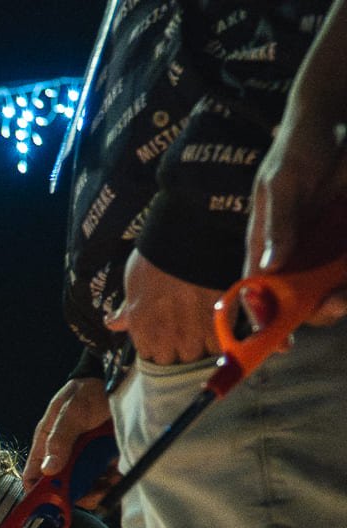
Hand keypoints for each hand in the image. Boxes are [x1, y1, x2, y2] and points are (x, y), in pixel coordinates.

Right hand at [23, 377, 115, 504]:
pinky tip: (118, 474)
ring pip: (85, 486)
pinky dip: (112, 481)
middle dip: (76, 494)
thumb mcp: (70, 413)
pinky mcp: (103, 459)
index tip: (48, 504)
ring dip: (97, 488)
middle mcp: (63, 456)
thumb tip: (48, 469)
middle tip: (93, 491)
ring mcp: (84, 459)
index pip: (33, 476)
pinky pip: (105, 479)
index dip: (36, 493)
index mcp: (46, 446)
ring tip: (110, 481)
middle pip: (62, 487)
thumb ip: (59, 439)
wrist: (116, 381)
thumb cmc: (85, 393)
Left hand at [105, 249, 221, 363]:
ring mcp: (194, 333)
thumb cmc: (157, 258)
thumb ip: (128, 310)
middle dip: (177, 353)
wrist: (190, 240)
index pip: (148, 356)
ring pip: (197, 358)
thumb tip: (112, 322)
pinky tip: (218, 329)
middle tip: (184, 338)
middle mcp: (166, 337)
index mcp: (142, 328)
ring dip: (199, 349)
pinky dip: (219, 340)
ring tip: (202, 336)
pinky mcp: (220, 325)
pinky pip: (219, 345)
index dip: (157, 350)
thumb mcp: (134, 283)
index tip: (164, 342)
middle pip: (172, 362)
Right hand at [245, 92, 346, 324]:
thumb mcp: (284, 183)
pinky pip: (343, 266)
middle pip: (295, 297)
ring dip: (338, 296)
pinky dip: (345, 275)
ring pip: (326, 287)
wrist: (335, 118)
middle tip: (335, 302)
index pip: (256, 291)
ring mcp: (320, 246)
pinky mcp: (342, 240)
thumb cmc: (300, 147)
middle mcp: (291, 252)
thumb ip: (277, 226)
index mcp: (264, 245)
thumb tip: (265, 270)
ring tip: (344, 294)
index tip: (279, 344)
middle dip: (313, 310)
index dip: (262, 321)